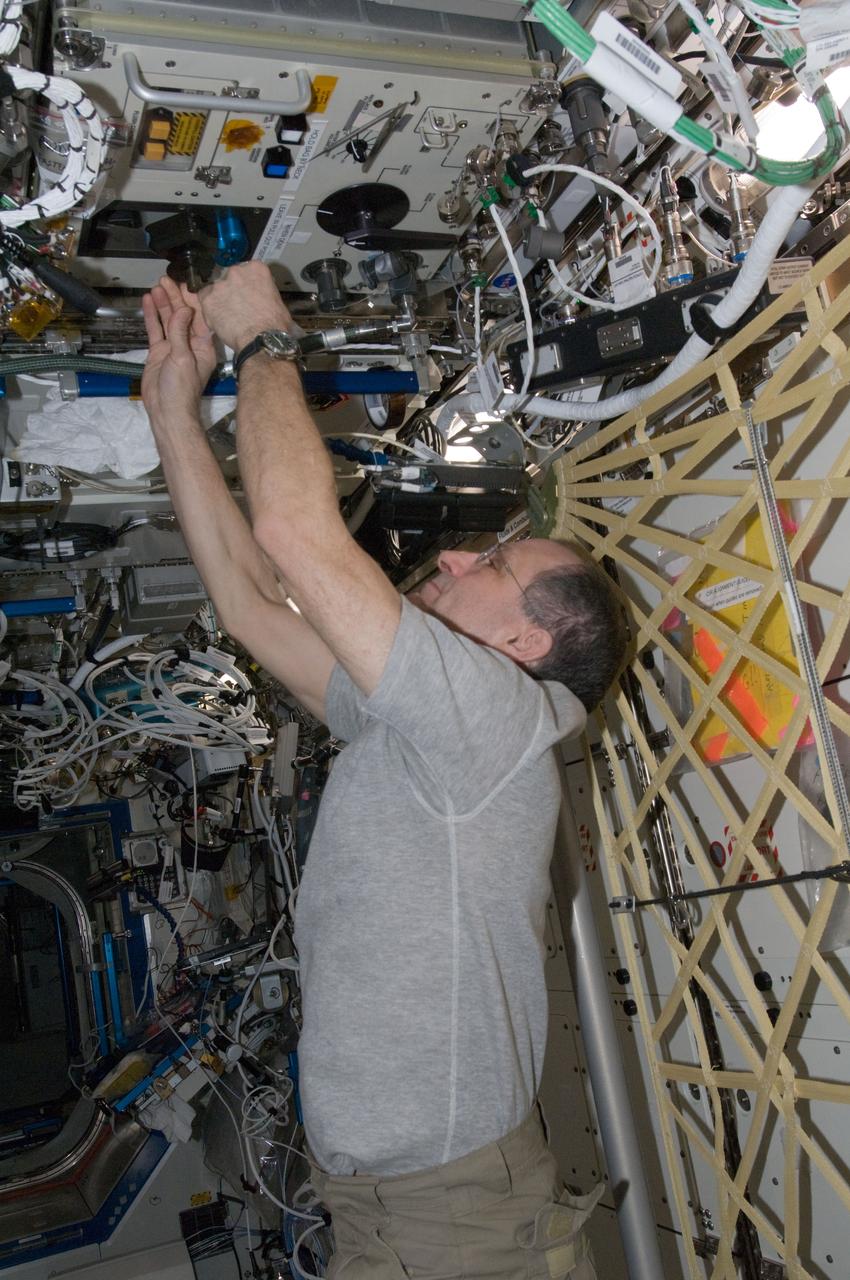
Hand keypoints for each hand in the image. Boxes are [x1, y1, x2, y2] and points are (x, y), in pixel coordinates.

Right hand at [141, 276, 217, 423]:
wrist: (166, 410)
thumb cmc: (182, 390)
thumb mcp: (182, 358)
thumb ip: (180, 332)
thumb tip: (182, 310)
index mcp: (203, 346)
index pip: (199, 317)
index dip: (191, 300)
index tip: (183, 284)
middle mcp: (190, 344)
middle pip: (182, 315)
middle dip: (175, 297)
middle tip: (165, 280)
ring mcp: (174, 347)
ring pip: (168, 320)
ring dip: (162, 304)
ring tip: (156, 287)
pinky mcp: (159, 351)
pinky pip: (155, 329)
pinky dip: (151, 316)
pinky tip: (147, 302)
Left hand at [198, 260, 293, 351]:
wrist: (262, 339)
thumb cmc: (273, 324)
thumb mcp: (278, 301)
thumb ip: (265, 293)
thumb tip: (263, 299)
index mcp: (256, 269)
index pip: (248, 270)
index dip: (248, 283)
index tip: (248, 292)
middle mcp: (236, 271)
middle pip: (230, 277)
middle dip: (233, 289)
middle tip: (239, 305)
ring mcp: (220, 284)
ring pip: (216, 288)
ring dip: (221, 299)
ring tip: (229, 315)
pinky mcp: (208, 298)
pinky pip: (205, 300)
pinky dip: (210, 308)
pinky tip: (219, 318)